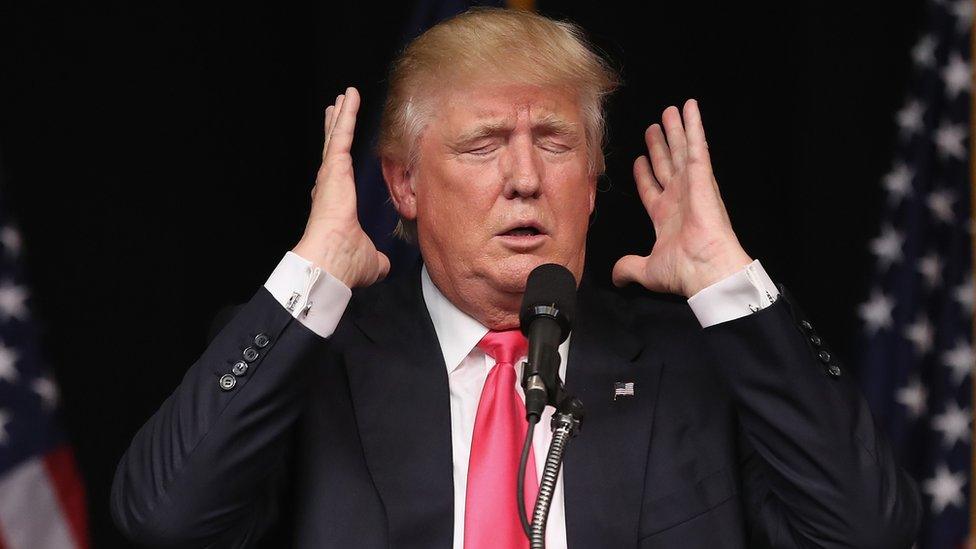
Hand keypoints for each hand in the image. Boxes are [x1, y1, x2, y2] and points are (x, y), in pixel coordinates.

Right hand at [292, 87, 389, 287]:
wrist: (332, 262)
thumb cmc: (345, 263)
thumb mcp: (370, 260)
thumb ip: (377, 258)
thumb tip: (384, 265)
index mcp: (336, 205)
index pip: (338, 176)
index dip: (337, 159)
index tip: (338, 149)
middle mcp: (330, 186)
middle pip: (334, 150)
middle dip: (336, 128)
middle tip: (336, 109)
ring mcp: (331, 174)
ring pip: (336, 137)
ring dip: (341, 116)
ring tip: (344, 97)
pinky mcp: (334, 166)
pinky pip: (342, 134)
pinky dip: (347, 114)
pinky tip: (350, 96)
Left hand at [612, 99, 751, 297]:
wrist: (706, 269)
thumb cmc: (684, 271)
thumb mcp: (647, 270)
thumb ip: (629, 267)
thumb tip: (616, 277)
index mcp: (666, 218)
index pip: (652, 189)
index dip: (645, 174)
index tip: (640, 159)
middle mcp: (679, 198)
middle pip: (666, 164)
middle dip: (659, 146)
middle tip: (653, 127)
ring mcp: (691, 186)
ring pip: (680, 150)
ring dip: (675, 130)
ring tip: (669, 111)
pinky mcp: (702, 177)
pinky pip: (696, 146)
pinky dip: (694, 126)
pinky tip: (690, 108)